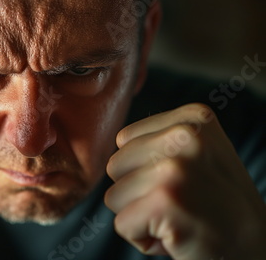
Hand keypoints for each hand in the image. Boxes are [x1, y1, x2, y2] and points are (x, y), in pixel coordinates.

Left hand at [105, 103, 265, 259]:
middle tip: (179, 204)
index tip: (183, 183)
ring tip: (178, 217)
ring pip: (113, 196)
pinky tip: (176, 235)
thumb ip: (160, 140)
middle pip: (115, 166)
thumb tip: (115, 141)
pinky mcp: (164, 201)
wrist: (255, 249)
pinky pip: (121, 224)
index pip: (124, 140)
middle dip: (138, 193)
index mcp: (192, 118)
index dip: (143, 170)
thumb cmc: (216, 206)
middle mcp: (185, 135)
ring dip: (139, 215)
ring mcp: (174, 167)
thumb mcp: (198, 154)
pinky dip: (142, 238)